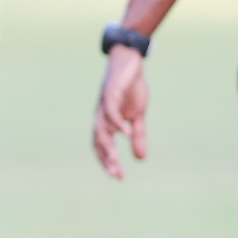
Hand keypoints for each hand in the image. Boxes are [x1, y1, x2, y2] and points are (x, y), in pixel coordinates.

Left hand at [93, 45, 148, 178]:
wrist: (130, 61)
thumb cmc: (131, 88)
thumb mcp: (137, 115)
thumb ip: (137, 135)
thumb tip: (139, 159)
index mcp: (107, 120)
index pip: (102, 144)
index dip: (107, 160)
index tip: (118, 176)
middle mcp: (101, 114)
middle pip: (98, 139)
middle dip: (105, 158)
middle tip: (115, 174)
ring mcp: (104, 103)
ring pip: (101, 127)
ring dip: (107, 144)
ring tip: (116, 159)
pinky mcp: (110, 92)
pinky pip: (110, 110)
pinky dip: (117, 122)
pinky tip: (125, 132)